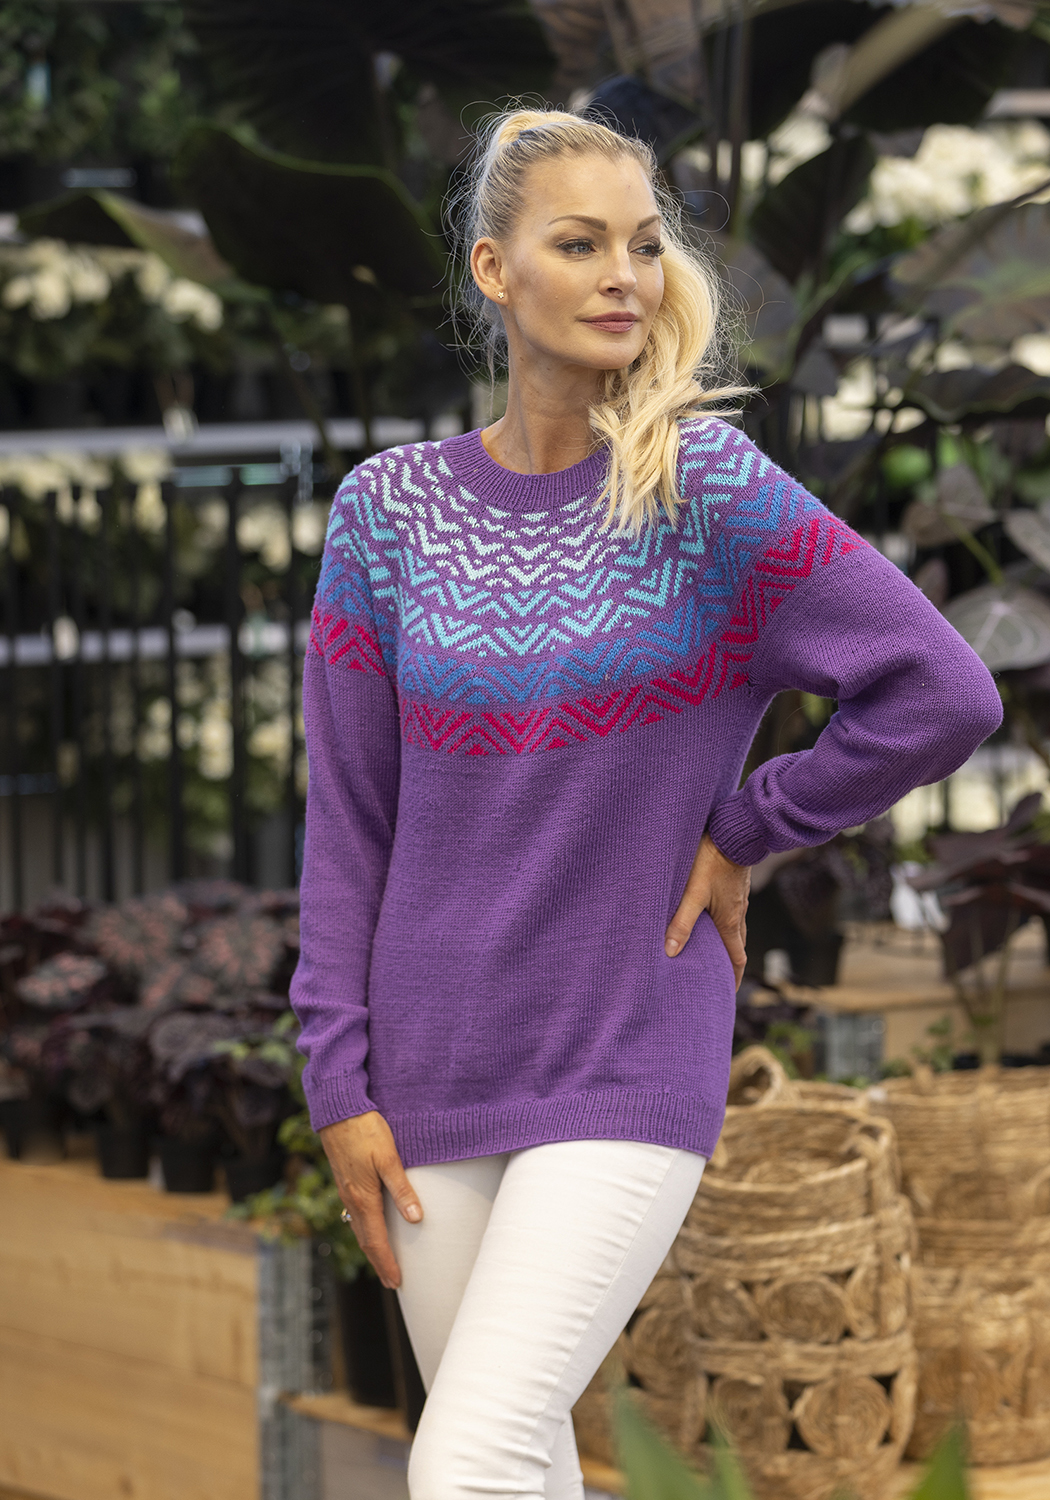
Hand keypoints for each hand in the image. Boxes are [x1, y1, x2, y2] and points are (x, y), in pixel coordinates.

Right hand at [319, 1110, 421, 1288]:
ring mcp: (346, 1190)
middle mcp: (351, 1198)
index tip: (396, 1282)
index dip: (387, 1263)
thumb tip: (415, 1218)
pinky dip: (364, 1228)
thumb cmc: (365, 1130)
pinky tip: (370, 1225)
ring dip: (371, 1246)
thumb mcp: (388, 1157)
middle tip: (391, 1281)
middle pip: (365, 1239)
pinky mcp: (345, 1179)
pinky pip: (355, 1214)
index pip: (376, 1240)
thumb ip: (402, 1187)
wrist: (338, 1110)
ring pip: (358, 1227)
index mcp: (363, 1197)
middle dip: (379, 1261)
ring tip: (382, 1260)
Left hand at [664, 832, 750, 989]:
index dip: (733, 977)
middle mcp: (738, 913)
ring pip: (734, 927)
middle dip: (729, 963)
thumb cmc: (712, 860)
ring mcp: (739, 898)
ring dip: (727, 942)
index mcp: (730, 921)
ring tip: (713, 949)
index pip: (736, 958)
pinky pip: (732, 910)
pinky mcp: (735, 885)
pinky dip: (725, 922)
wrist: (734, 830)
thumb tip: (670, 952)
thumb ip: (681, 922)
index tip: (729, 992)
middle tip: (719, 976)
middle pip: (736, 945)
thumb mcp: (693, 893)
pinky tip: (713, 915)